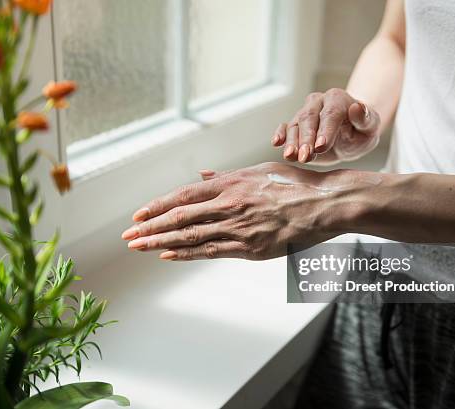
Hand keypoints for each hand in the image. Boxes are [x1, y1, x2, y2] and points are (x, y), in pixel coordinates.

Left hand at [121, 163, 358, 260]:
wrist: (325, 204)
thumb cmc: (294, 184)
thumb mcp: (258, 171)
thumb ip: (226, 176)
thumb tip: (201, 175)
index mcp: (231, 183)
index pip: (185, 195)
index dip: (159, 206)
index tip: (139, 214)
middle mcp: (230, 204)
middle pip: (181, 217)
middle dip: (151, 227)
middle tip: (128, 236)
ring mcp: (239, 227)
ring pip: (192, 236)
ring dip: (161, 242)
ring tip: (139, 247)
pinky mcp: (250, 248)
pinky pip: (212, 251)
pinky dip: (187, 254)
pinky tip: (168, 256)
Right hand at [271, 88, 380, 163]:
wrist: (351, 135)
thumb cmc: (362, 131)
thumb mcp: (371, 126)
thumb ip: (366, 118)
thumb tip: (357, 108)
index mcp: (337, 99)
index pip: (330, 114)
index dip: (325, 130)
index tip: (321, 147)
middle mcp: (317, 102)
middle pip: (308, 118)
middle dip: (306, 138)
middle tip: (305, 156)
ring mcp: (304, 113)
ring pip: (295, 125)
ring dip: (292, 142)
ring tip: (291, 156)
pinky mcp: (295, 126)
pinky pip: (285, 128)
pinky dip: (280, 135)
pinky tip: (277, 143)